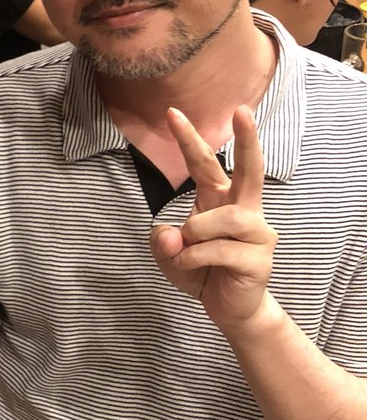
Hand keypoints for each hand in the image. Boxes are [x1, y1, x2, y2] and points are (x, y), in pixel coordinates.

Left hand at [149, 106, 276, 332]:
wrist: (230, 309)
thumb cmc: (202, 272)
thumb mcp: (169, 256)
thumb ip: (161, 242)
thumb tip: (170, 234)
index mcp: (220, 199)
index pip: (204, 163)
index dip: (188, 138)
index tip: (171, 112)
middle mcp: (244, 209)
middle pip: (250, 169)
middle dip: (247, 139)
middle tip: (242, 110)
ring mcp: (257, 233)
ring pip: (224, 217)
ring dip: (195, 233)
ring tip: (185, 249)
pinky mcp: (260, 258)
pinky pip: (219, 249)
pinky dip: (194, 258)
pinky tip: (189, 266)